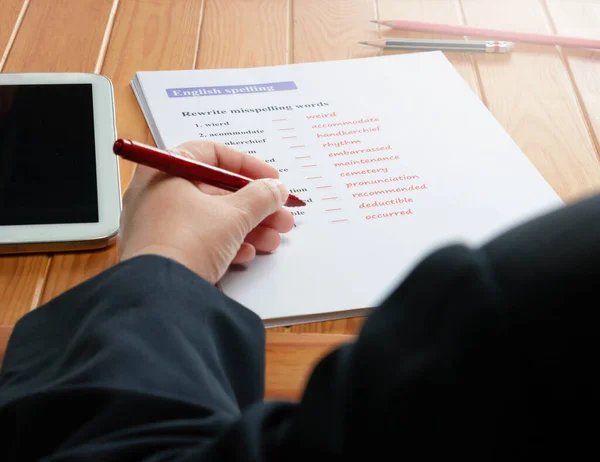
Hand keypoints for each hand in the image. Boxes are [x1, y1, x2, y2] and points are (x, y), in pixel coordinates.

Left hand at [118, 140, 294, 283]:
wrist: (159, 294)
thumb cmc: (188, 241)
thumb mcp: (234, 214)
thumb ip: (261, 196)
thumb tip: (276, 188)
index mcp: (164, 171)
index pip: (211, 154)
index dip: (247, 165)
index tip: (271, 178)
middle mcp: (155, 194)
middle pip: (215, 190)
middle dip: (254, 204)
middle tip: (280, 214)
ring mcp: (155, 225)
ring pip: (210, 218)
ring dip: (247, 227)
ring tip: (273, 239)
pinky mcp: (161, 254)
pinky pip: (198, 240)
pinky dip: (226, 244)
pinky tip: (247, 254)